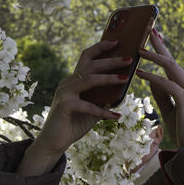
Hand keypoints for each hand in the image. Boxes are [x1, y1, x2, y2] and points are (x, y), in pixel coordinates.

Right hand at [18, 39, 135, 174]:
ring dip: (108, 78)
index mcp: (74, 80)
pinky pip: (87, 106)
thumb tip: (122, 90)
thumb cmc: (73, 124)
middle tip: (129, 58)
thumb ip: (103, 98)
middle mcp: (68, 83)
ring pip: (89, 80)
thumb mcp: (92, 108)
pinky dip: (102, 111)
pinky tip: (116, 116)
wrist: (54, 143)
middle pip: (90, 65)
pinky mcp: (64, 106)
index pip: (86, 57)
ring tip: (125, 78)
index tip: (117, 41)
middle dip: (111, 61)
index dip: (100, 48)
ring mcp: (64, 93)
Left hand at [135, 28, 183, 146]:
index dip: (161, 51)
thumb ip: (162, 96)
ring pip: (170, 67)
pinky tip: (140, 73)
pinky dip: (152, 77)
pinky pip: (166, 84)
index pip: (171, 65)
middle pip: (171, 60)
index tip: (153, 39)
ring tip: (139, 50)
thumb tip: (152, 82)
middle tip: (149, 30)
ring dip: (154, 56)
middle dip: (159, 45)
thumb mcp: (169, 110)